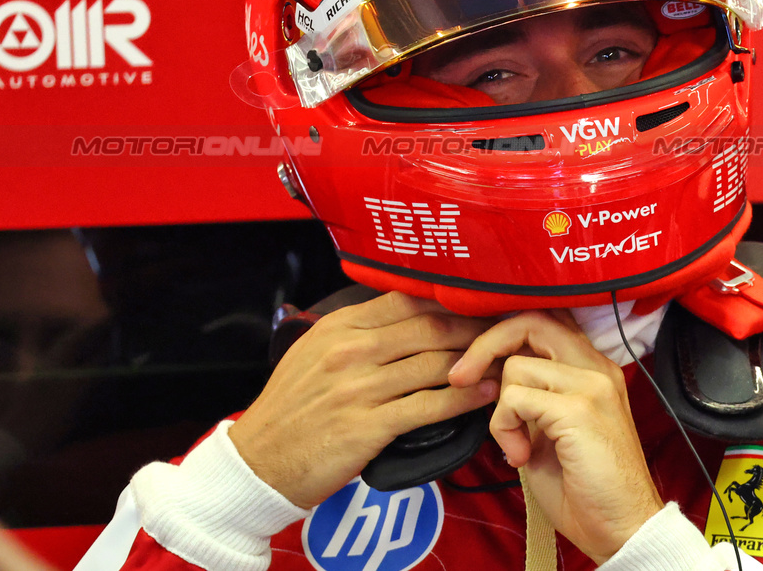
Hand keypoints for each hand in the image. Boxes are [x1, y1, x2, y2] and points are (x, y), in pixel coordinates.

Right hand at [229, 291, 499, 508]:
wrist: (258, 462)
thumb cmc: (292, 409)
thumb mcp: (315, 353)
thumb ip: (358, 331)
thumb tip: (408, 313)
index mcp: (339, 326)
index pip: (408, 299)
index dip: (452, 300)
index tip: (481, 304)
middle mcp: (350, 350)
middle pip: (430, 327)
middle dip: (473, 328)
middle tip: (504, 331)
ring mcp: (358, 387)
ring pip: (434, 364)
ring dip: (477, 363)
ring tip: (503, 362)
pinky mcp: (368, 426)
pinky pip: (428, 406)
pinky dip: (463, 400)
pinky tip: (485, 396)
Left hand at [447, 310, 663, 564]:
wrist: (620, 526)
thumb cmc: (583, 485)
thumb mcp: (549, 427)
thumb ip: (529, 394)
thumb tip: (485, 375)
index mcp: (592, 368)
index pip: (544, 319)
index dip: (504, 333)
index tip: (476, 365)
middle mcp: (596, 366)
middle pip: (530, 320)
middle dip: (485, 346)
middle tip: (462, 378)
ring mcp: (591, 385)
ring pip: (516, 365)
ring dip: (500, 411)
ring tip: (517, 445)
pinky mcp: (579, 409)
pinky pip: (514, 398)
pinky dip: (504, 429)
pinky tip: (521, 456)